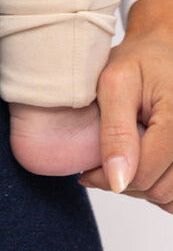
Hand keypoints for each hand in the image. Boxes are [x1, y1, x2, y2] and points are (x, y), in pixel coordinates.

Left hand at [76, 0, 172, 209]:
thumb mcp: (115, 84)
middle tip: (101, 163)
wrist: (161, 52)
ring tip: (121, 160)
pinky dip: (157, 186)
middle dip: (124, 183)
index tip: (86, 171)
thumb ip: (115, 132)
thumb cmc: (138, 62)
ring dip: (141, 188)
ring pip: (169, 197)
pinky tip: (140, 165)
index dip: (109, 178)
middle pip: (158, 189)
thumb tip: (117, 181)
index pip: (144, 174)